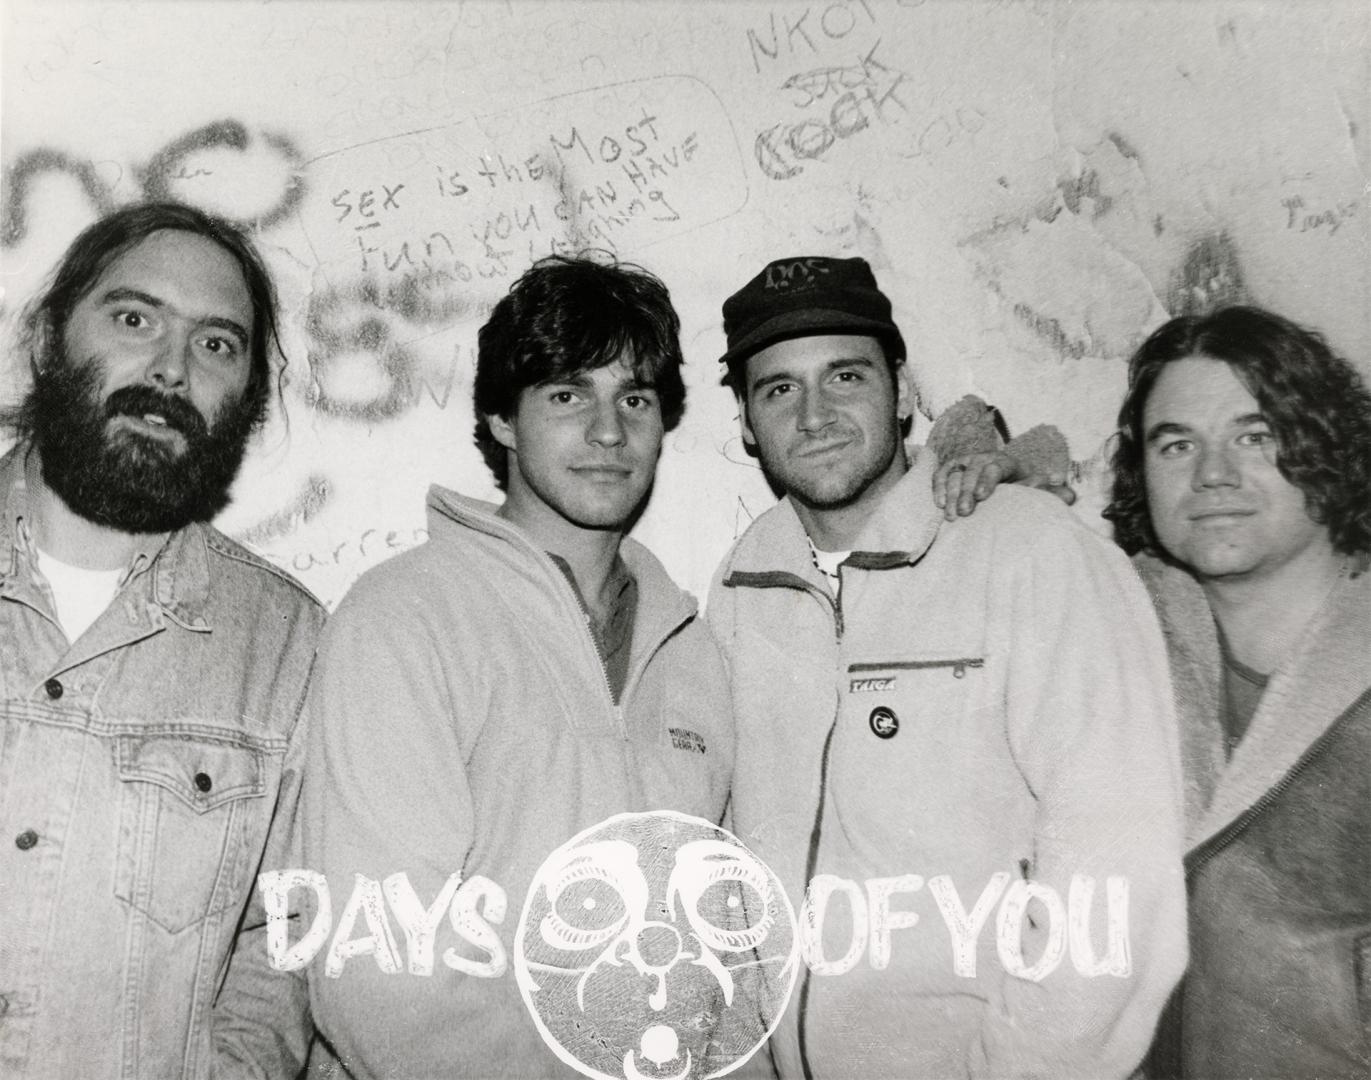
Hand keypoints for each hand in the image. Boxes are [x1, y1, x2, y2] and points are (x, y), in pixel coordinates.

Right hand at [933, 451, 1075, 520]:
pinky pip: (941, 474)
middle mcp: (984, 458)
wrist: (1005, 486)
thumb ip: (1050, 495)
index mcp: (1007, 462)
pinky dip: (938, 487)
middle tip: (965, 512)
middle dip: (966, 491)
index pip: (996, 467)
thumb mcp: (1036, 492)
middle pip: (972, 470)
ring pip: (955, 473)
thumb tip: (1069, 496)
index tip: (982, 496)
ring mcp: (966, 462)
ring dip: (950, 493)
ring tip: (951, 515)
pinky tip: (939, 504)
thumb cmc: (1020, 492)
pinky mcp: (952, 468)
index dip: (987, 480)